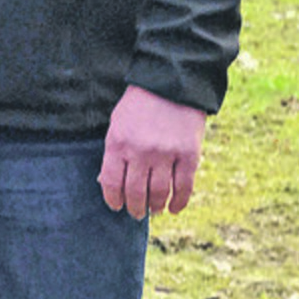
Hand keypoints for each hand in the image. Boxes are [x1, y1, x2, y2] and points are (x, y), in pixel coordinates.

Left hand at [99, 84, 206, 218]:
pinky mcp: (189, 155)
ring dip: (156, 207)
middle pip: (136, 192)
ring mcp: (166, 154)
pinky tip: (174, 208)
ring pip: (160, 193)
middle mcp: (141, 151)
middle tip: (136, 213)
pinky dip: (179, 202)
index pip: (112, 182)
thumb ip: (114, 152)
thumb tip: (108, 183)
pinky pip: (184, 187)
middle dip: (135, 208)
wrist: (170, 85)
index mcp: (118, 142)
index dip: (113, 199)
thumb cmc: (138, 105)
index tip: (116, 206)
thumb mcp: (117, 124)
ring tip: (154, 210)